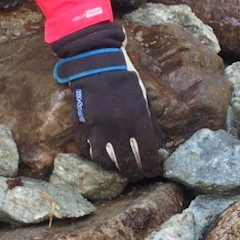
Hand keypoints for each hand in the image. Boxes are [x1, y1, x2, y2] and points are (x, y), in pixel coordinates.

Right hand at [51, 21, 159, 180]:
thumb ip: (150, 123)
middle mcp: (118, 129)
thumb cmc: (124, 80)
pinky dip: (94, 157)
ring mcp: (97, 130)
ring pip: (105, 161)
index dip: (150, 168)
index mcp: (138, 120)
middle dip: (134, 173)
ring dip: (113, 168)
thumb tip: (158, 146)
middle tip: (136, 175)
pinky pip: (87, 151)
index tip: (151, 172)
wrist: (96, 64)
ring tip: (118, 168)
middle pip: (127, 162)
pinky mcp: (81, 128)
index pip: (148, 154)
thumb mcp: (143, 98)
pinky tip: (101, 157)